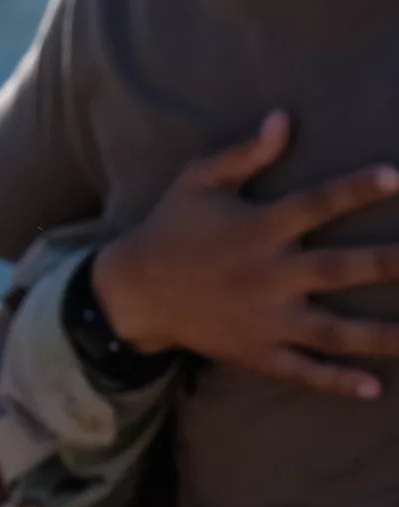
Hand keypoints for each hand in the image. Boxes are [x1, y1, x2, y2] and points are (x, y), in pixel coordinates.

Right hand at [90, 111, 398, 397]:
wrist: (133, 292)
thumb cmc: (171, 229)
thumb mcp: (196, 182)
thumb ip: (244, 154)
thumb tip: (284, 119)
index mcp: (256, 228)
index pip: (316, 203)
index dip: (357, 189)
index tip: (397, 177)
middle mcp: (267, 274)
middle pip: (337, 269)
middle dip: (386, 264)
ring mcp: (264, 318)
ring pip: (332, 330)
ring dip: (380, 336)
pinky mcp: (257, 351)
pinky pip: (302, 370)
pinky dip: (336, 381)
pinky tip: (374, 388)